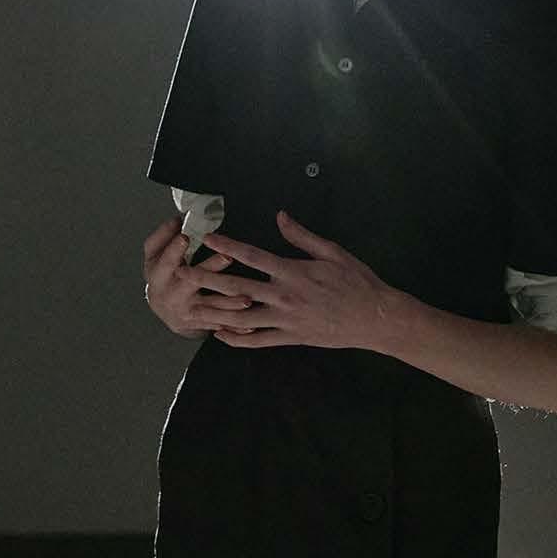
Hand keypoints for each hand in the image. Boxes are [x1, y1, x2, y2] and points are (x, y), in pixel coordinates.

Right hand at [141, 216, 258, 336]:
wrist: (164, 311)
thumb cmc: (162, 276)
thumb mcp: (154, 255)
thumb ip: (163, 236)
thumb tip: (177, 218)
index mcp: (159, 275)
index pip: (166, 261)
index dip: (174, 250)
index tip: (185, 237)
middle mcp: (173, 295)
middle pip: (191, 282)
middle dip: (209, 270)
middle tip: (226, 256)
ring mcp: (188, 312)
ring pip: (211, 308)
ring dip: (229, 304)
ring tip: (247, 299)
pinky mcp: (201, 324)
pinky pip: (221, 325)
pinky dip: (236, 327)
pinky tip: (252, 325)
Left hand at [200, 210, 396, 350]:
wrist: (375, 317)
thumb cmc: (357, 281)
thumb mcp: (333, 251)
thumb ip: (302, 236)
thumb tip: (280, 216)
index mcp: (293, 272)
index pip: (252, 257)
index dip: (227, 247)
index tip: (206, 239)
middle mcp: (284, 296)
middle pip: (237, 288)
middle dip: (207, 280)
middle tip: (182, 274)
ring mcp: (286, 320)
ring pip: (242, 318)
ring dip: (214, 312)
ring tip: (190, 308)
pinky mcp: (291, 338)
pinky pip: (258, 341)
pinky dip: (237, 339)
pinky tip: (220, 334)